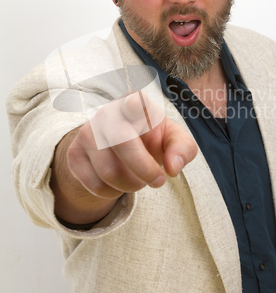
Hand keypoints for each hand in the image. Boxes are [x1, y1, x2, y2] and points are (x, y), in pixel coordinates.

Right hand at [67, 91, 197, 199]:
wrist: (118, 149)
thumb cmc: (151, 139)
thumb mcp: (172, 139)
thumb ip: (183, 149)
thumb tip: (173, 168)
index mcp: (135, 104)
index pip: (133, 99)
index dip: (134, 102)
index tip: (136, 104)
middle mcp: (108, 114)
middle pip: (122, 142)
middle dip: (144, 169)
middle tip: (158, 181)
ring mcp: (88, 133)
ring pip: (109, 171)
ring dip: (131, 185)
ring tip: (138, 181)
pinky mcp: (75, 154)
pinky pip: (95, 184)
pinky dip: (113, 193)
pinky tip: (119, 183)